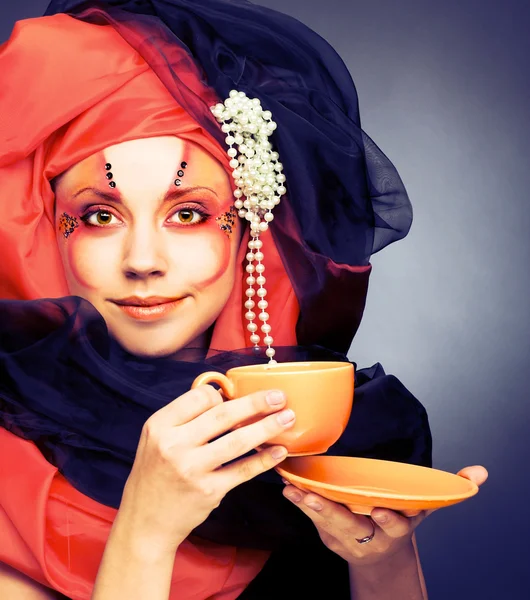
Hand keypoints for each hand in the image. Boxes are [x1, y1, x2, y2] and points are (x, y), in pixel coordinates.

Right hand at [118, 385, 293, 555]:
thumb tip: (225, 397)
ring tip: (288, 418)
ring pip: (238, 441)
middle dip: (257, 403)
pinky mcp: (209, 491)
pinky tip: (278, 451)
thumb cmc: (155, 474)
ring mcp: (192, 469)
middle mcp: (174, 445)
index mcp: (160, 425)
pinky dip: (264, 459)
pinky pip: (243, 470)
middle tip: (280, 396)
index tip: (236, 396)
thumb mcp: (156, 438)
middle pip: (223, 415)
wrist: (145, 522)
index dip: (221, 395)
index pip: (199, 397)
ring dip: (268, 427)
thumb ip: (184, 418)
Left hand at [282, 464, 487, 566]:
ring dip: (308, 507)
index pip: (395, 527)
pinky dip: (300, 504)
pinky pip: (313, 519)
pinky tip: (288, 489)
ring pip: (326, 523)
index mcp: (395, 529)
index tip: (381, 509)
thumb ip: (448, 488)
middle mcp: (369, 536)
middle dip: (333, 513)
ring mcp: (346, 537)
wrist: (380, 555)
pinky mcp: (328, 533)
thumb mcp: (425, 508)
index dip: (390, 519)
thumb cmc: (400, 521)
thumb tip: (479, 473)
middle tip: (316, 498)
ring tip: (294, 491)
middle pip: (351, 526)